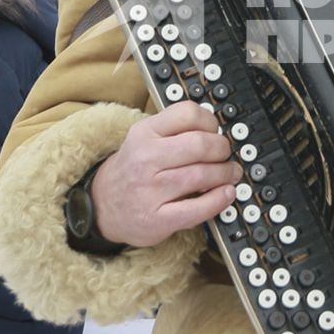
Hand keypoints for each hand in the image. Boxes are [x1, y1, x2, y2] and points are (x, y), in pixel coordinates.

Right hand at [92, 103, 240, 247]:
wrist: (102, 205)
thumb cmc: (132, 170)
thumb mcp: (143, 139)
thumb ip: (174, 131)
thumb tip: (216, 128)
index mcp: (144, 133)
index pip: (186, 114)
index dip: (210, 121)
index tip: (215, 130)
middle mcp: (145, 159)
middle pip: (200, 144)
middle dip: (222, 149)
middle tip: (226, 154)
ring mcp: (150, 190)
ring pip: (202, 175)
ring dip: (226, 174)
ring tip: (230, 174)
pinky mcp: (158, 219)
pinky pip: (198, 208)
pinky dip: (219, 200)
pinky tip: (226, 194)